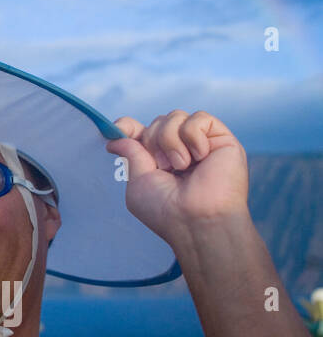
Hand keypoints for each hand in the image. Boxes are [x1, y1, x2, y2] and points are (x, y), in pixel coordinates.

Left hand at [106, 110, 249, 245]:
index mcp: (159, 160)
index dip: (128, 126)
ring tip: (181, 166)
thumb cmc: (166, 210)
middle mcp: (180, 150)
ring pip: (176, 116)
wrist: (196, 220)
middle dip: (153, 141)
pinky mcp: (222, 140)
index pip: (141, 130)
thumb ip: (130, 154)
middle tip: (163, 167)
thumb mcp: (138, 181)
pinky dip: (193, 136)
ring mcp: (201, 144)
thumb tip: (114, 138)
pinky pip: (200, 118)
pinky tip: (199, 157)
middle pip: (158, 121)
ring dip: (171, 141)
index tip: (118, 130)